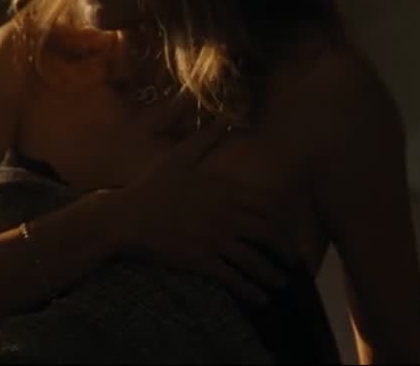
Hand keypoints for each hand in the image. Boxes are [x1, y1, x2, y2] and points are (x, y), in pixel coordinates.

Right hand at [98, 105, 296, 305]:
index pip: (268, 206)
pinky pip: (234, 278)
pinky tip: (259, 299)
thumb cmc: (152, 187)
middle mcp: (224, 215)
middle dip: (285, 250)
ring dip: (271, 275)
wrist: (126, 216)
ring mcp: (214, 239)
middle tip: (293, 262)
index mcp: (224, 191)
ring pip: (254, 259)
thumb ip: (204, 140)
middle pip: (268, 234)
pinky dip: (250, 290)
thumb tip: (223, 119)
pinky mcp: (201, 260)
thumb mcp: (179, 158)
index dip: (284, 221)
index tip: (289, 231)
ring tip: (280, 284)